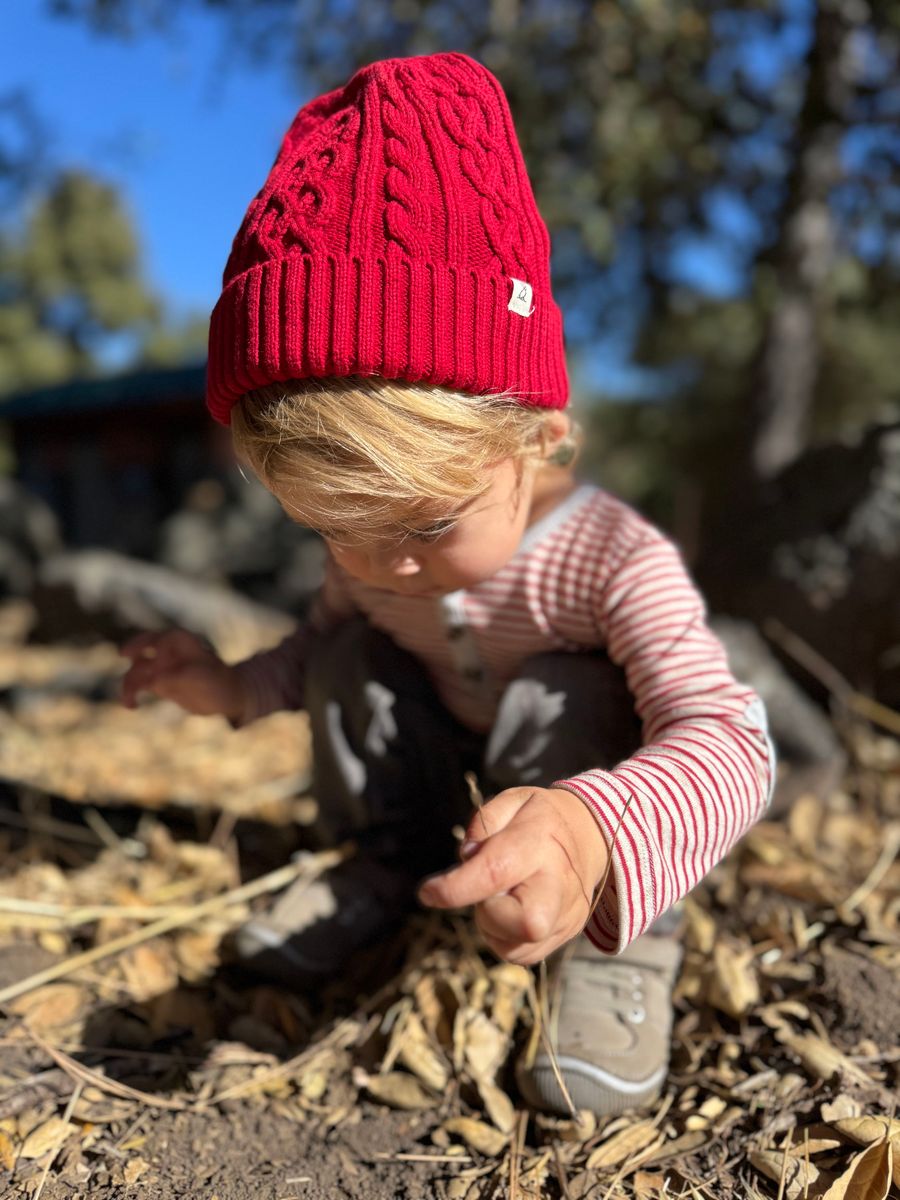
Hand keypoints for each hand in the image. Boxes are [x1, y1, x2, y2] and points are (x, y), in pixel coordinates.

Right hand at [120, 629, 245, 720]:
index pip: (167, 638)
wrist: (227, 699)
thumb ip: (178, 676)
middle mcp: (171, 651)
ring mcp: (163, 666)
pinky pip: (139, 684)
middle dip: (135, 648)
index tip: (159, 665)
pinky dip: (132, 692)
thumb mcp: (203, 679)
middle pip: (146, 643)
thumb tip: (154, 680)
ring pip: (138, 667)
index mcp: (185, 643)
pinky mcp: (158, 682)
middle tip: (124, 654)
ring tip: (129, 700)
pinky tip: (132, 706)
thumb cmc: (219, 684)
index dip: (160, 649)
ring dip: (130, 680)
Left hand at [418, 786, 608, 964]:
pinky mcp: (567, 934)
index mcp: (540, 842)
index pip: (496, 871)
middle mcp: (559, 883)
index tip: (427, 892)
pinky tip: (512, 910)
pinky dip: (506, 938)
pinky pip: (522, 955)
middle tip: (489, 889)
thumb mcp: (512, 801)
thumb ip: (484, 824)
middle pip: (525, 922)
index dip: (456, 887)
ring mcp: (568, 914)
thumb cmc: (541, 818)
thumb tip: (467, 858)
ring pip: (515, 948)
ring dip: (493, 927)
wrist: (592, 835)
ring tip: (503, 895)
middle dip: (489, 912)